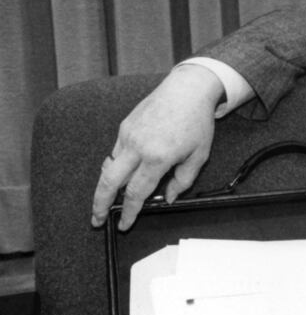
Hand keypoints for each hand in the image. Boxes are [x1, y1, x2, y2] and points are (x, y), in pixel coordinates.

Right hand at [92, 64, 223, 229]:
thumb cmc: (196, 121)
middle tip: (97, 219)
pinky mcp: (124, 127)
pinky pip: (116, 153)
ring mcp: (128, 135)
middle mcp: (138, 147)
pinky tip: (121, 175)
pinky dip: (115, 167)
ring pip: (109, 168)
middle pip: (109, 182)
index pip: (136, 193)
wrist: (187, 90)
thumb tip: (168, 198)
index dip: (129, 212)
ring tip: (104, 201)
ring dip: (105, 187)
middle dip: (99, 204)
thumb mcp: (199, 156)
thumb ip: (183, 181)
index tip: (124, 224)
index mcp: (158, 157)